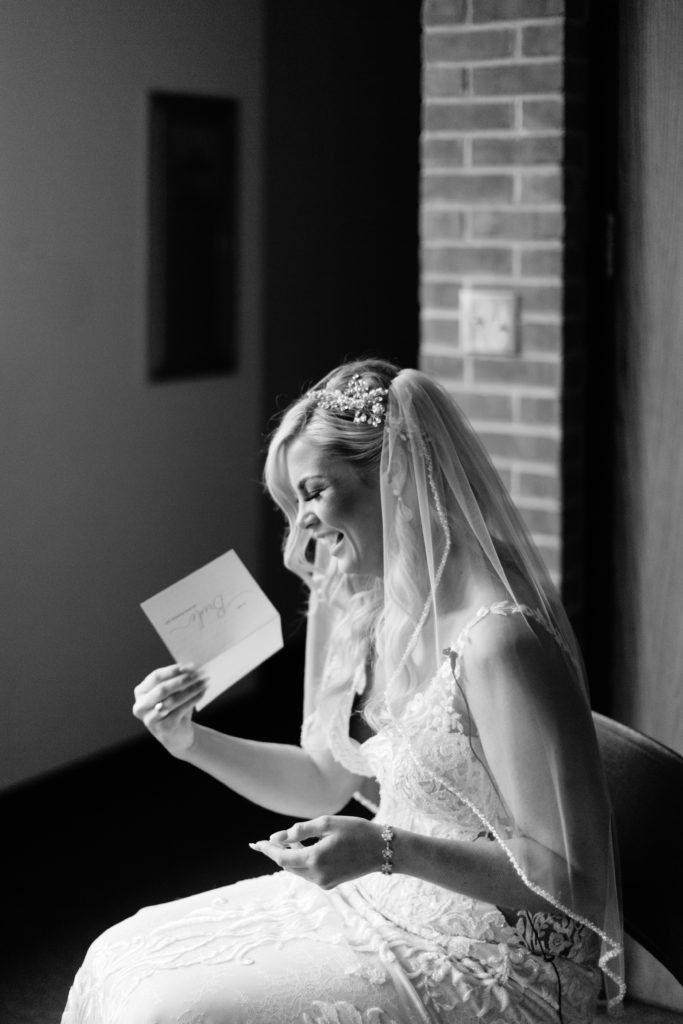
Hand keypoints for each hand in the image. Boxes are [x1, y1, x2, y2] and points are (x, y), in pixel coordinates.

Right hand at [133, 664, 206, 756]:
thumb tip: (190, 667)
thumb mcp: (174, 691)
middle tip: (200, 673)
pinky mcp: (163, 728)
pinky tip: (202, 693)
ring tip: (204, 682)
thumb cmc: (175, 708)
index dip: (174, 669)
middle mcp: (140, 706)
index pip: (156, 676)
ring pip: (172, 700)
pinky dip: (193, 699)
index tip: (192, 665)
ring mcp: (150, 719)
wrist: (178, 735)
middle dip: (183, 679)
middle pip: (162, 688)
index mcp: (140, 692)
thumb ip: (179, 678)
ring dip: (191, 689)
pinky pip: (181, 710)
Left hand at [249, 815, 383, 889]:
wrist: (382, 850)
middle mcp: (317, 876)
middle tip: (265, 841)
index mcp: (315, 860)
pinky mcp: (330, 883)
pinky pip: (308, 873)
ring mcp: (324, 882)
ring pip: (297, 870)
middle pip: (287, 866)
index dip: (268, 850)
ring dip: (289, 857)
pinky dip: (301, 862)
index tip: (256, 842)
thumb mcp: (327, 823)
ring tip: (286, 841)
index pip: (282, 858)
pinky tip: (302, 848)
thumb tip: (277, 837)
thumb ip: (300, 831)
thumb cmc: (356, 831)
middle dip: (276, 853)